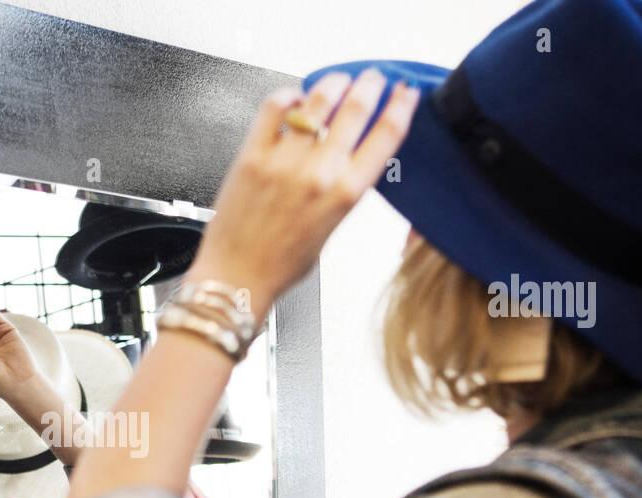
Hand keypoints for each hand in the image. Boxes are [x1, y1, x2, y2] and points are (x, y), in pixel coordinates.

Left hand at [183, 69, 420, 319]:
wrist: (236, 277)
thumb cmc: (280, 263)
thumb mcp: (330, 228)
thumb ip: (341, 191)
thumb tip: (346, 158)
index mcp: (345, 193)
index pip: (387, 135)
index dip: (401, 105)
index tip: (405, 92)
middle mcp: (319, 173)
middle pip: (357, 107)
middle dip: (370, 83)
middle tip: (372, 77)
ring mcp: (285, 160)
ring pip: (319, 98)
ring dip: (334, 81)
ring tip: (337, 80)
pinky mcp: (253, 155)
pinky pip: (274, 106)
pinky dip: (288, 94)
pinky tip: (293, 97)